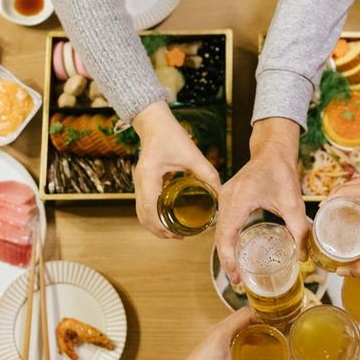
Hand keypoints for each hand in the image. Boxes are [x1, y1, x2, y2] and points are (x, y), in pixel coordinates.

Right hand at [132, 101, 221, 238]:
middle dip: (158, 230)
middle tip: (177, 237)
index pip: (150, 210)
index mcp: (149, 176)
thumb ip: (207, 174)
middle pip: (142, 216)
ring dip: (154, 224)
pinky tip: (167, 216)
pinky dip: (152, 214)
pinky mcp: (142, 181)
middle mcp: (140, 182)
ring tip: (172, 232)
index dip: (161, 227)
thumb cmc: (171, 135)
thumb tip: (221, 194)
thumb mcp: (192, 155)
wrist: (155, 122)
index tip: (175, 235)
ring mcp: (138, 182)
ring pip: (141, 212)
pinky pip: (143, 204)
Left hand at [167, 308, 278, 359]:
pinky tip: (254, 348)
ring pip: (238, 323)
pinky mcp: (215, 342)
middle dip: (261, 321)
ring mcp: (216, 335)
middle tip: (276, 332)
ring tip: (269, 339)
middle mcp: (219, 329)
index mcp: (223, 332)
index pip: (247, 313)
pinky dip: (245, 334)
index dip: (263, 315)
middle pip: (244, 316)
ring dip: (253, 327)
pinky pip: (234, 331)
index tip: (277, 324)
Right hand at [215, 119, 307, 284]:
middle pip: (220, 237)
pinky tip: (237, 252)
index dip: (229, 260)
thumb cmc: (281, 171)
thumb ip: (299, 230)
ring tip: (237, 272)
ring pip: (220, 231)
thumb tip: (304, 256)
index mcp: (239, 200)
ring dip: (226, 251)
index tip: (237, 277)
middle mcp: (226, 198)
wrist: (272, 150)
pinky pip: (223, 223)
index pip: (227, 236)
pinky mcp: (227, 198)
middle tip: (238, 281)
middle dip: (227, 261)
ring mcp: (224, 197)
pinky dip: (227, 240)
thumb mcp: (293, 202)